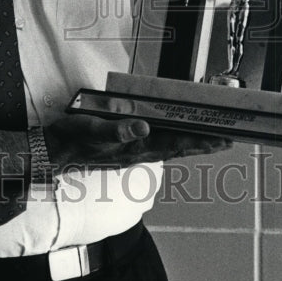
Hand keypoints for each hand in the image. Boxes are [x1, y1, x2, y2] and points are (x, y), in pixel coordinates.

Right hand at [43, 114, 230, 175]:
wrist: (51, 153)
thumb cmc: (70, 139)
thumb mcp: (90, 130)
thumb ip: (115, 130)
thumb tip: (143, 127)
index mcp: (134, 147)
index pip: (175, 143)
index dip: (199, 140)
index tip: (222, 137)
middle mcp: (138, 152)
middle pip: (179, 147)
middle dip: (204, 144)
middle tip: (230, 139)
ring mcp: (133, 152)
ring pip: (171, 148)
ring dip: (193, 144)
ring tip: (214, 140)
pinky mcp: (127, 149)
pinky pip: (158, 146)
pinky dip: (175, 142)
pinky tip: (180, 140)